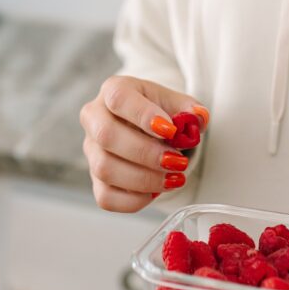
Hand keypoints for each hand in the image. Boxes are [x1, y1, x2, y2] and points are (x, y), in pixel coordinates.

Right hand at [80, 75, 208, 212]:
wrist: (150, 129)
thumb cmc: (161, 112)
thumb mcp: (177, 103)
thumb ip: (190, 109)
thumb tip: (197, 118)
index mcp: (113, 89)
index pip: (118, 98)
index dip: (143, 115)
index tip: (170, 130)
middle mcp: (95, 118)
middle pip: (106, 135)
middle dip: (145, 153)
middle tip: (177, 161)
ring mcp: (91, 150)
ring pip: (105, 169)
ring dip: (144, 178)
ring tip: (174, 178)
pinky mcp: (95, 179)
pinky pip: (106, 197)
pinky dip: (134, 200)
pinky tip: (156, 192)